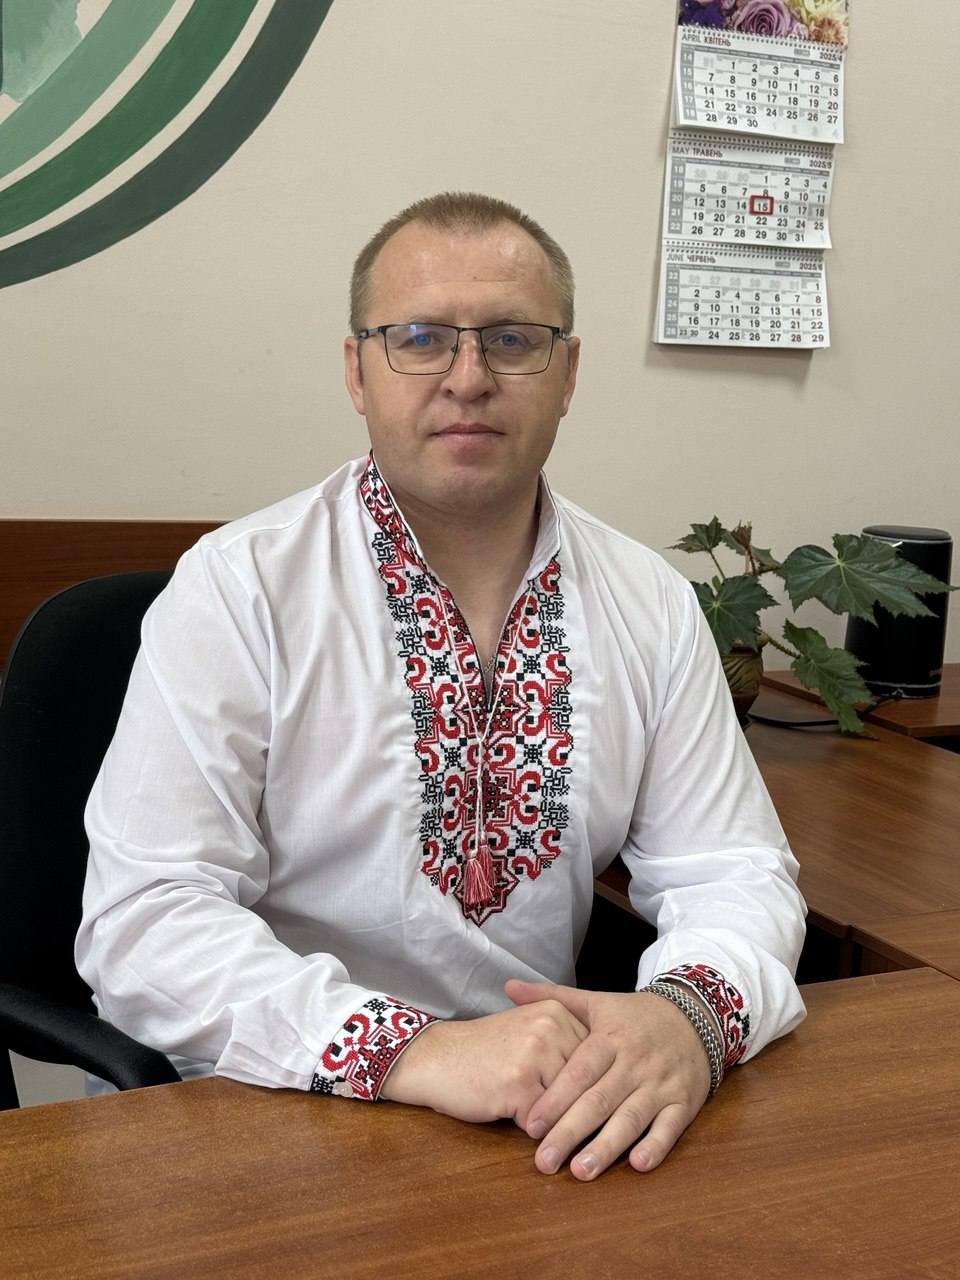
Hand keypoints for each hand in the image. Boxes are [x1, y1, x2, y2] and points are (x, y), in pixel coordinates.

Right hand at [379, 1000, 587, 1125]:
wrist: (435, 1057)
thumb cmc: (485, 1051)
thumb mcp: (529, 1030)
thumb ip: (566, 1045)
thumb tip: (609, 1081)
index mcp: (557, 1011)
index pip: (597, 1058)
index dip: (591, 1084)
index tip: (591, 1096)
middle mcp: (551, 1027)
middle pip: (587, 1084)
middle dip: (575, 1107)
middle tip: (563, 1116)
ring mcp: (535, 1054)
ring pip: (568, 1106)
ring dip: (555, 1119)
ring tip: (536, 1116)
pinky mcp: (518, 1084)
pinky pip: (542, 1122)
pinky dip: (531, 1129)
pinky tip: (510, 1114)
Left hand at [505, 979, 711, 1180]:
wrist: (695, 1016)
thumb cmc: (633, 1016)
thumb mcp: (595, 1001)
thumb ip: (551, 996)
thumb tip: (508, 985)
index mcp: (610, 1038)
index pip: (579, 1071)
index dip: (555, 1098)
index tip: (530, 1125)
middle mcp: (634, 1062)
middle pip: (600, 1100)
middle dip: (571, 1133)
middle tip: (544, 1161)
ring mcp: (661, 1083)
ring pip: (632, 1118)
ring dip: (607, 1147)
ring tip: (581, 1171)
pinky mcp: (684, 1101)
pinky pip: (671, 1127)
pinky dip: (656, 1146)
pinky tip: (637, 1164)